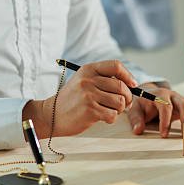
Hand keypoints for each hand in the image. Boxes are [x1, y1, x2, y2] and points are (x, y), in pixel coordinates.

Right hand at [23, 60, 137, 137]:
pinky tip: (102, 118)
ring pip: (119, 102)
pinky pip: (113, 115)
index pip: (116, 65)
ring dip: (119, 110)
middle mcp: (88, 80)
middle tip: (123, 104)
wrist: (51, 115)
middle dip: (127, 97)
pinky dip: (111, 118)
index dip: (128, 76)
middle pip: (121, 86)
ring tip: (109, 110)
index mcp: (88, 69)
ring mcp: (88, 95)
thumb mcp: (84, 82)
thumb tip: (132, 85)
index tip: (133, 85)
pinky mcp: (89, 110)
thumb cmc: (73, 100)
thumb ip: (104, 80)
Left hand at [126, 85, 183, 137]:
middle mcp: (172, 96)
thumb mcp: (135, 110)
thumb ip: (136, 120)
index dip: (166, 121)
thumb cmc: (143, 103)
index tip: (164, 134)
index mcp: (159, 95)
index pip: (165, 106)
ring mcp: (180, 99)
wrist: (148, 95)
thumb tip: (138, 130)